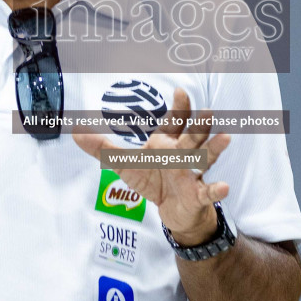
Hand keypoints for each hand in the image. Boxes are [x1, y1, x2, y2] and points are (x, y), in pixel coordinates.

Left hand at [73, 88, 231, 242]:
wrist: (173, 210)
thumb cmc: (153, 179)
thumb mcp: (124, 164)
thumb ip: (101, 147)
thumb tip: (74, 131)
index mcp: (167, 143)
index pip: (175, 122)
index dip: (179, 107)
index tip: (181, 91)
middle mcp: (182, 154)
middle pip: (192, 136)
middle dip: (199, 124)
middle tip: (208, 110)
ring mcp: (192, 173)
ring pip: (205, 158)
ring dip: (214, 149)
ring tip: (225, 138)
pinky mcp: (197, 195)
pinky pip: (207, 191)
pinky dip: (216, 189)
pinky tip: (224, 186)